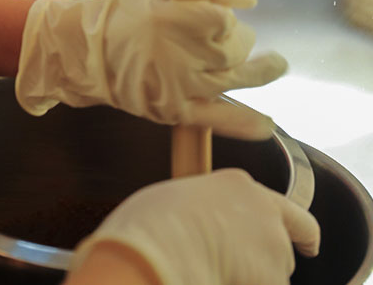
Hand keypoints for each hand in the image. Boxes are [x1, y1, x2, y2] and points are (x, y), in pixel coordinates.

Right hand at [15, 0, 286, 137]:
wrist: (86, 52)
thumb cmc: (122, 12)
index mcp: (174, 19)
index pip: (223, 20)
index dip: (227, 17)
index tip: (221, 16)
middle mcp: (181, 54)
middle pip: (234, 48)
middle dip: (241, 39)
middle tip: (234, 34)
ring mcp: (180, 86)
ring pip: (235, 79)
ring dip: (262, 70)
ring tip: (276, 63)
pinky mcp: (175, 111)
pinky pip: (218, 119)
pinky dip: (245, 123)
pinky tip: (266, 124)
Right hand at [70, 170, 319, 284]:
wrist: (157, 251)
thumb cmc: (152, 225)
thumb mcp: (180, 202)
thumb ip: (208, 213)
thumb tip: (206, 232)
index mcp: (239, 185)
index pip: (287, 209)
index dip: (298, 231)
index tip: (308, 245)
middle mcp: (266, 214)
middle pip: (282, 248)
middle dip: (265, 265)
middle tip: (231, 270)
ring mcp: (275, 250)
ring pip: (273, 277)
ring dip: (253, 279)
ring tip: (211, 274)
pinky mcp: (274, 280)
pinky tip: (213, 280)